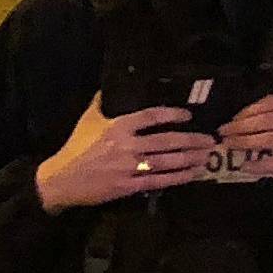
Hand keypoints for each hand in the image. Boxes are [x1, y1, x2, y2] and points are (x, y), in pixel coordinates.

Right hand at [35, 94, 217, 213]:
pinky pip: (160, 181)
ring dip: (190, 158)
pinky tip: (192, 174)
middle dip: (191, 140)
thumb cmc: (76, 148)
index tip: (188, 116)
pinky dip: (178, 177)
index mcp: (117, 126)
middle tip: (209, 139)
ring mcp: (129, 167)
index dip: (173, 115)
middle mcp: (127, 145)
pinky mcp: (130, 186)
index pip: (151, 117)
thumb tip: (108, 86)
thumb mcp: (86, 121)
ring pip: (167, 162)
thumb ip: (100, 103)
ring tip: (206, 156)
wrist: (63, 179)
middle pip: (166, 141)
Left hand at [220, 95, 272, 203]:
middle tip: (224, 133)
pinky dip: (263, 164)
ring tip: (230, 147)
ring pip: (272, 138)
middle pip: (269, 118)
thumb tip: (254, 119)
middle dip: (242, 126)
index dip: (249, 110)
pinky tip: (248, 167)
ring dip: (247, 143)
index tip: (234, 119)